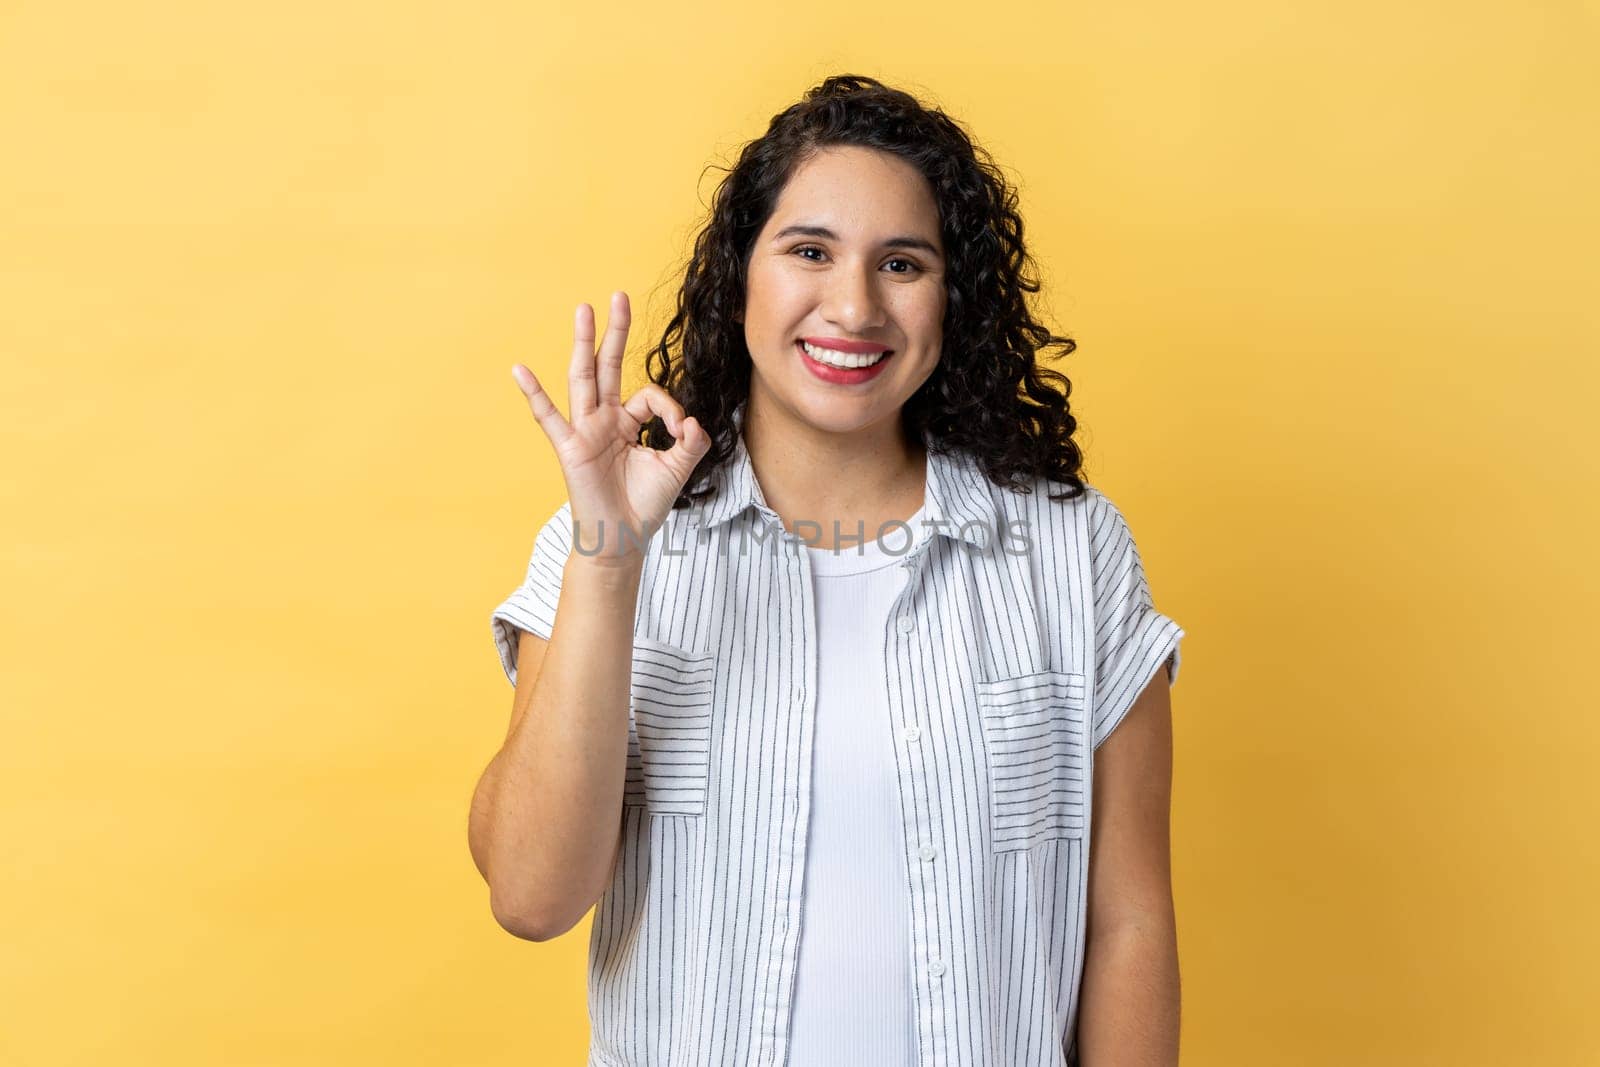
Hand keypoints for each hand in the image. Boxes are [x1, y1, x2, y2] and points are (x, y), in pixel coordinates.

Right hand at [511, 291, 710, 565]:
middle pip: (609, 366)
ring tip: (583, 309)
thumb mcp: (678, 469)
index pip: (648, 394)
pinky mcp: (570, 448)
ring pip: (584, 378)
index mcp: (628, 422)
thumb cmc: (645, 505)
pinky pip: (549, 418)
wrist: (623, 539)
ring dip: (584, 343)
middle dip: (615, 332)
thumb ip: (691, 442)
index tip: (680, 430)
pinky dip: (534, 394)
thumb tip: (693, 420)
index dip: (669, 407)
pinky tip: (520, 370)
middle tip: (619, 295)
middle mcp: (604, 420)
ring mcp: (585, 430)